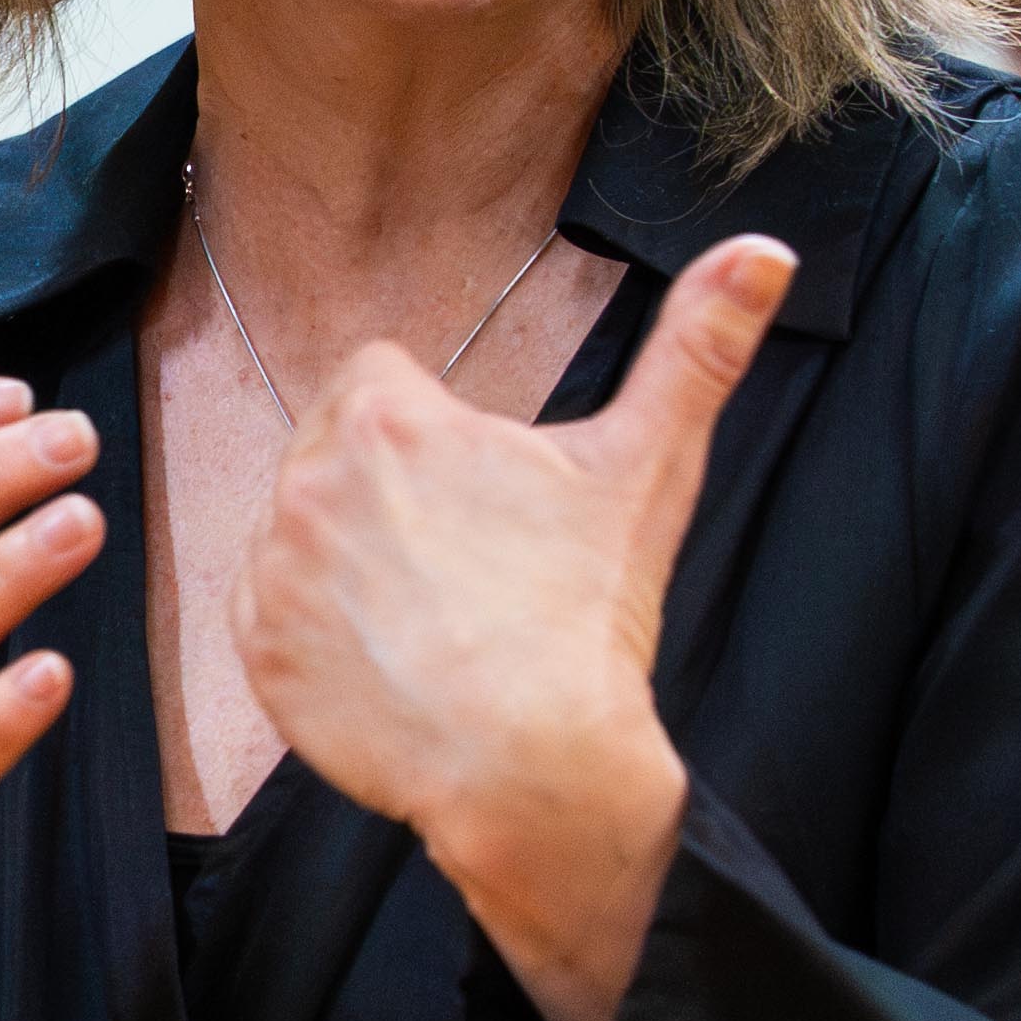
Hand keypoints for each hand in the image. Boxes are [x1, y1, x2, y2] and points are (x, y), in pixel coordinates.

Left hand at [239, 232, 792, 1020]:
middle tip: (463, 563)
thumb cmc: (587, 617)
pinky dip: (317, 633)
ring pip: (301, 529)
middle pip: (334, 449)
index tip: (478, 492)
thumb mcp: (647, 468)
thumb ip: (697, 347)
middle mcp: (308, 481)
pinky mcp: (255, 651)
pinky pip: (273, 613)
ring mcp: (273, 571)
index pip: (378, 378)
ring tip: (431, 615)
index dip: (431, 428)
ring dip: (348, 555)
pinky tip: (390, 660)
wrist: (536, 769)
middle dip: (386, 488)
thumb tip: (765, 251)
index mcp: (388, 419)